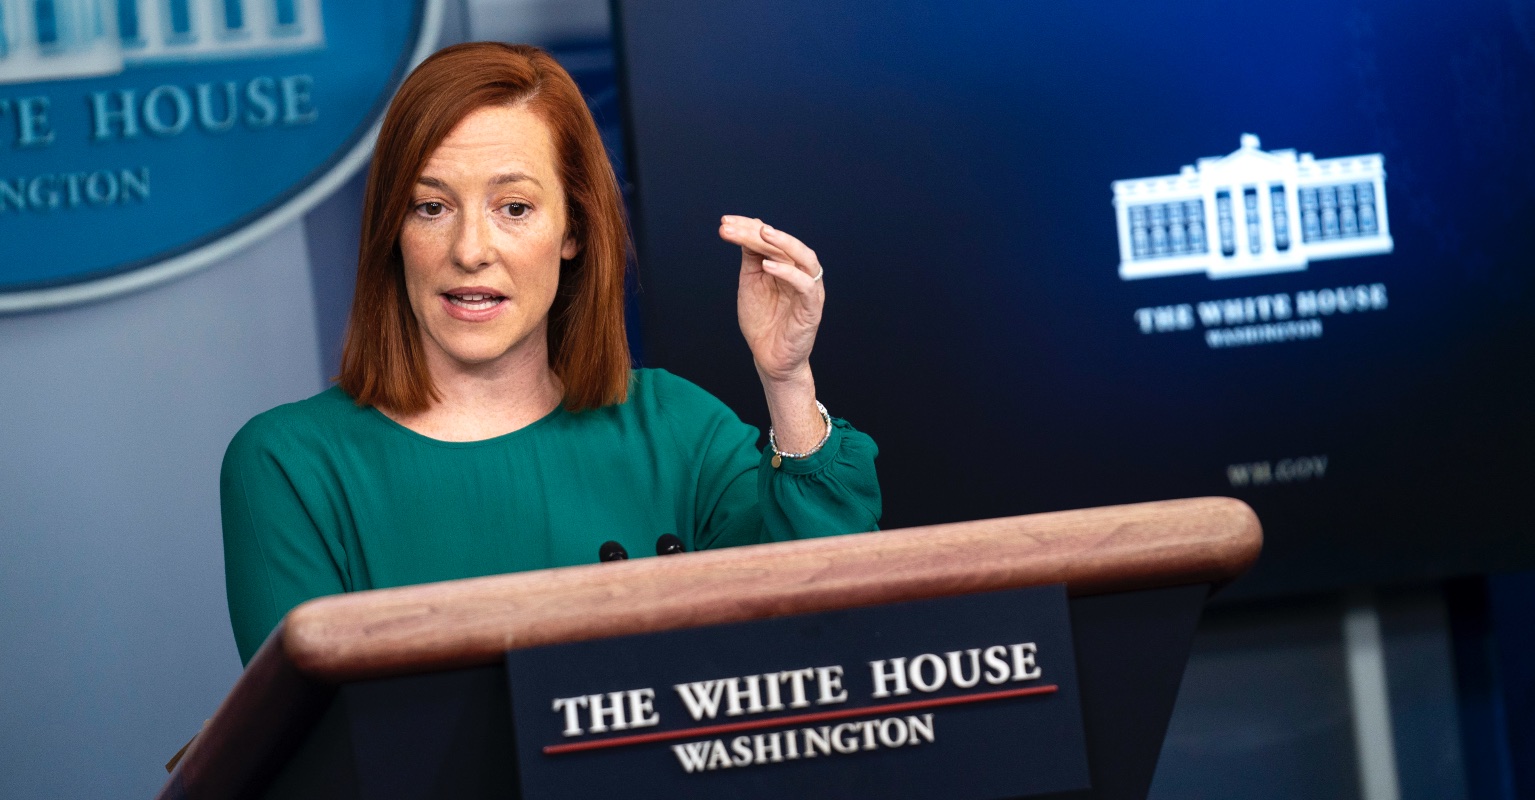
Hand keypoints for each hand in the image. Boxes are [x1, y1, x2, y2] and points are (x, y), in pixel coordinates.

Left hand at [718, 216, 824, 385]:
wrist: (770, 359)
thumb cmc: (763, 321)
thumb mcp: (751, 283)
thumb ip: (751, 258)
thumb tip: (749, 226)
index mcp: (786, 265)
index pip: (770, 239)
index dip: (748, 227)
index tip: (725, 223)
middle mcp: (800, 273)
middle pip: (783, 245)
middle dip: (756, 232)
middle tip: (731, 227)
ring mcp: (808, 289)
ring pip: (804, 258)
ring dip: (784, 242)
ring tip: (762, 232)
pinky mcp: (812, 308)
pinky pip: (805, 285)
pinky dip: (788, 273)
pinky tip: (767, 266)